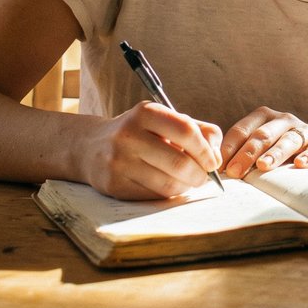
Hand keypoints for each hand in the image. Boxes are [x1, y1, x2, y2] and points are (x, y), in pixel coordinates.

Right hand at [81, 101, 223, 199]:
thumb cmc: (139, 133)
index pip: (186, 131)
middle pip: (179, 161)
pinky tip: (168, 186)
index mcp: (146, 112)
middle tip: (204, 178)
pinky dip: (168, 194)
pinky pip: (152, 196)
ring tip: (188, 182)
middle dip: (199, 174)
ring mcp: (118, 161)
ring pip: (167, 183)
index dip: (206, 150)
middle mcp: (129, 135)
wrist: (90, 147)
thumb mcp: (164, 121)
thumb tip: (217, 157)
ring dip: (185, 186)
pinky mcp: (113, 184)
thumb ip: (199, 130)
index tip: (213, 162)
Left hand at [220, 107, 307, 177]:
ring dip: (274, 154)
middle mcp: (283, 120)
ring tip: (263, 166)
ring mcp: (303, 131)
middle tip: (235, 172)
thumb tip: (217, 173)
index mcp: (263, 117)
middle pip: (262, 135)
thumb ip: (241, 154)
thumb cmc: (280, 148)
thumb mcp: (261, 145)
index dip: (229, 148)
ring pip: (287, 141)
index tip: (218, 167)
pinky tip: (300, 164)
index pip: (242, 130)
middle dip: (247, 154)